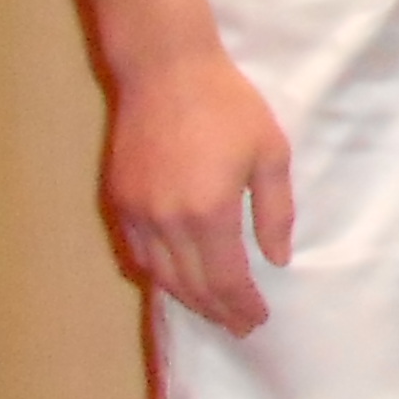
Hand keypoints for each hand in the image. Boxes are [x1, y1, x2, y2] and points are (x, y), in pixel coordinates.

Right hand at [106, 47, 293, 336]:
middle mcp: (167, 222)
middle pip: (191, 284)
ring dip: (187, 298)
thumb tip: (278, 259)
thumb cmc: (229, 106)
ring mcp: (137, 213)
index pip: (224, 279)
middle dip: (218, 310)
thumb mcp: (271, 153)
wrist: (167, 72)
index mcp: (209, 212)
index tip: (258, 319)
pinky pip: (137, 252)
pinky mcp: (119, 200)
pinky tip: (175, 280)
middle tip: (240, 326)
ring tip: (213, 311)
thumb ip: (275, 211)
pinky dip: (158, 274)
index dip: (241, 303)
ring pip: (161, 274)